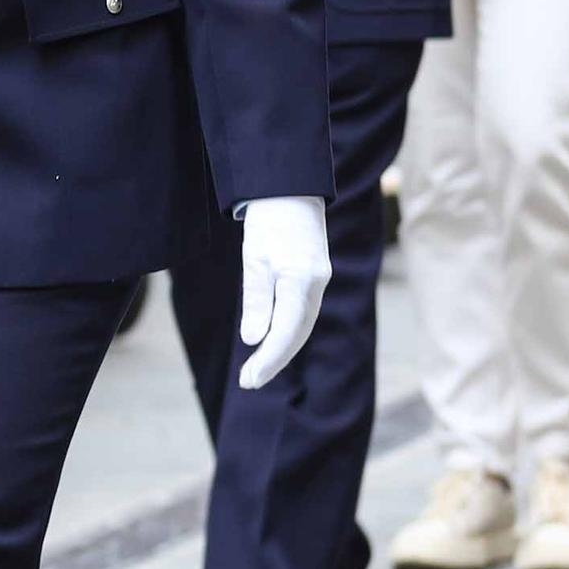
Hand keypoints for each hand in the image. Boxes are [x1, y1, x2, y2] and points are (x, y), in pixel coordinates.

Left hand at [234, 195, 331, 390]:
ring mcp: (319, 279)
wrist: (290, 187)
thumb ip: (257, 301)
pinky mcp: (317, 275)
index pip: (286, 331)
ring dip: (282, 349)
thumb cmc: (268, 219)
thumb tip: (254, 340)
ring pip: (303, 325)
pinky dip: (289, 331)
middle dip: (274, 361)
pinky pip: (304, 312)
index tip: (249, 379)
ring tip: (257, 369)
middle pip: (298, 334)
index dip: (268, 359)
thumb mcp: (254, 258)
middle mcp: (316, 283)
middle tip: (249, 381)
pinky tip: (273, 341)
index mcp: (300, 279)